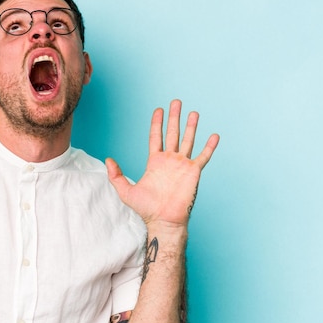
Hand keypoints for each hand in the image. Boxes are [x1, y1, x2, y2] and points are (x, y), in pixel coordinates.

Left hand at [106, 99, 218, 227]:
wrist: (163, 220)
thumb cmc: (146, 209)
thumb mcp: (125, 191)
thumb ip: (116, 175)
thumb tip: (108, 159)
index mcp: (155, 162)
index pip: (156, 137)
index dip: (157, 123)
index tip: (159, 109)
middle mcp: (169, 160)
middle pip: (173, 133)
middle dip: (174, 117)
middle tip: (176, 102)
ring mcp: (182, 165)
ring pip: (188, 141)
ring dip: (191, 126)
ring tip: (194, 112)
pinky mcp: (193, 173)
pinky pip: (203, 157)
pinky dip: (209, 147)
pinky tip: (214, 136)